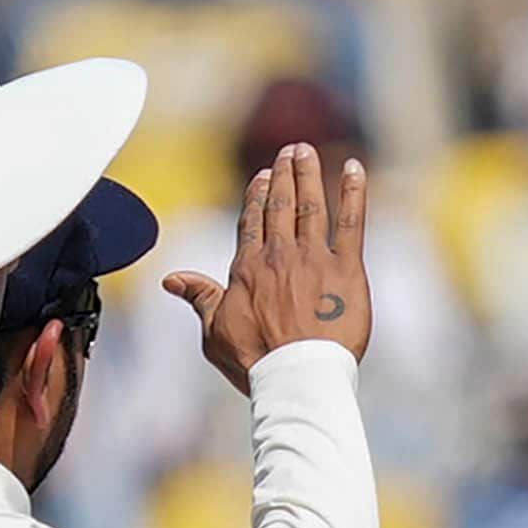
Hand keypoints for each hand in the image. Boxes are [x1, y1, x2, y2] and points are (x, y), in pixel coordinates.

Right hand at [167, 141, 370, 389]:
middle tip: (290, 151)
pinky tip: (355, 168)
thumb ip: (200, 299)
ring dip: (309, 174)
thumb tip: (172, 279)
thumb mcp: (215, 333)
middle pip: (280, 204)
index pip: (252, 220)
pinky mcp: (347, 269)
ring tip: (308, 152)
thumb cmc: (255, 362)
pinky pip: (352, 222)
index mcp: (248, 268)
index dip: (258, 194)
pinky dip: (354, 192)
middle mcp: (279, 255)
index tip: (263, 175)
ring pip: (310, 205)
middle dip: (284, 174)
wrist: (296, 376)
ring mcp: (314, 258)